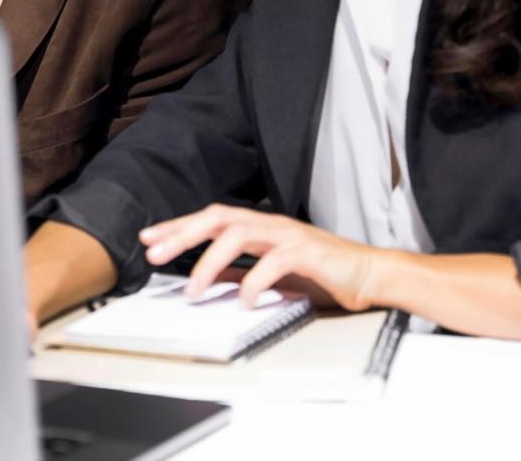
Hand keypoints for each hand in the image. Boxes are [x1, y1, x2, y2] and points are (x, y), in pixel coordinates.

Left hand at [139, 205, 382, 310]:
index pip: (211, 219)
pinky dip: (253, 283)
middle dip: (182, 234)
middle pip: (217, 218)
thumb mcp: (273, 274)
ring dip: (210, 262)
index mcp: (261, 226)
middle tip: (155, 253)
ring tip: (193, 289)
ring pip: (238, 234)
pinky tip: (243, 302)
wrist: (370, 274)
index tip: (149, 239)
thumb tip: (210, 278)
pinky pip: (273, 262)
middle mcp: (271, 224)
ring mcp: (289, 235)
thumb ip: (243, 272)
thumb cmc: (324, 274)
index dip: (178, 227)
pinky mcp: (307, 252)